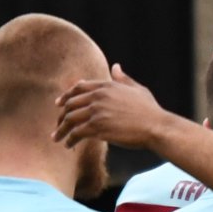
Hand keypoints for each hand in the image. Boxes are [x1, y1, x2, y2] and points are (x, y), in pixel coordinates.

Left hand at [55, 66, 169, 150]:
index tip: (58, 104)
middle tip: (57, 126)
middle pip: (71, 104)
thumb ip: (123, 79)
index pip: (78, 88)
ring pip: (70, 119)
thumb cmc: (150, 110)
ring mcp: (96, 111)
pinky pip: (77, 133)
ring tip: (57, 138)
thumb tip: (115, 66)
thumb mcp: (137, 89)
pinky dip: (70, 139)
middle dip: (61, 116)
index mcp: (106, 85)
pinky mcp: (97, 127)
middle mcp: (98, 96)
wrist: (156, 126)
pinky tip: (68, 145)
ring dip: (61, 130)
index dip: (66, 96)